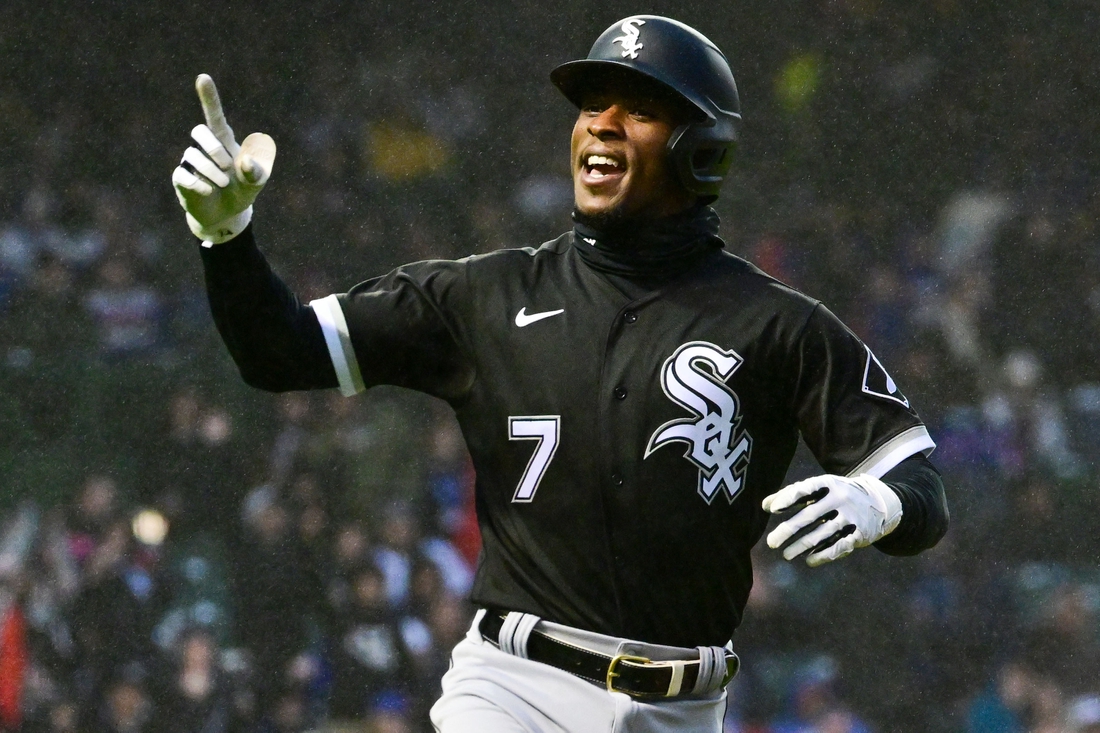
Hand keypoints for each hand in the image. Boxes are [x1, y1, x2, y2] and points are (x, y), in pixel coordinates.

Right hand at [172, 74, 276, 243]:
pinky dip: (197, 184)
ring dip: (211, 171)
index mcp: (224, 141)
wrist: (228, 214)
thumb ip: (256, 171)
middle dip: (212, 147)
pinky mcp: (182, 179)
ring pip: (192, 155)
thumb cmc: (243, 189)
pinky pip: (182, 175)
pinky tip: (208, 191)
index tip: (203, 77)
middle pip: (199, 130)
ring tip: (223, 185)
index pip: (214, 115)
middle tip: (227, 165)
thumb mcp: (257, 181)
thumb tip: (243, 162)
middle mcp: (205, 148)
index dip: (209, 97)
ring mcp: (192, 162)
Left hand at [761, 473, 901, 566]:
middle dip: (788, 530)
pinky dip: (823, 555)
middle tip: (771, 542)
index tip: (773, 510)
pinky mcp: (859, 534)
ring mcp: (851, 516)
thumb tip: (764, 506)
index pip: (805, 489)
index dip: (788, 498)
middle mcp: (840, 498)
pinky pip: (839, 546)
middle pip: (810, 515)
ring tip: (786, 555)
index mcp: (828, 484)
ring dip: (801, 546)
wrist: (879, 501)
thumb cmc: (837, 494)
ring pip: (822, 534)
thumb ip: (792, 494)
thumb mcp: (819, 489)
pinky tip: (808, 561)